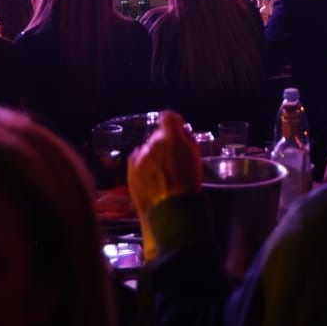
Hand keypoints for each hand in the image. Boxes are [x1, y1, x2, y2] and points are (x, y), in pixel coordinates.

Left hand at [128, 110, 202, 259]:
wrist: (172, 209)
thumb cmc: (188, 183)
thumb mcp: (195, 156)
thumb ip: (187, 139)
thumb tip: (181, 131)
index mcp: (171, 138)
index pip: (168, 116)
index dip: (173, 122)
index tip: (177, 128)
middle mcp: (153, 144)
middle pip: (157, 135)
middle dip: (165, 142)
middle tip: (172, 157)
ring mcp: (140, 157)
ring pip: (147, 149)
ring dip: (154, 155)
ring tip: (162, 172)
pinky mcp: (131, 170)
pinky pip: (137, 160)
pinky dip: (143, 163)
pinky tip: (152, 175)